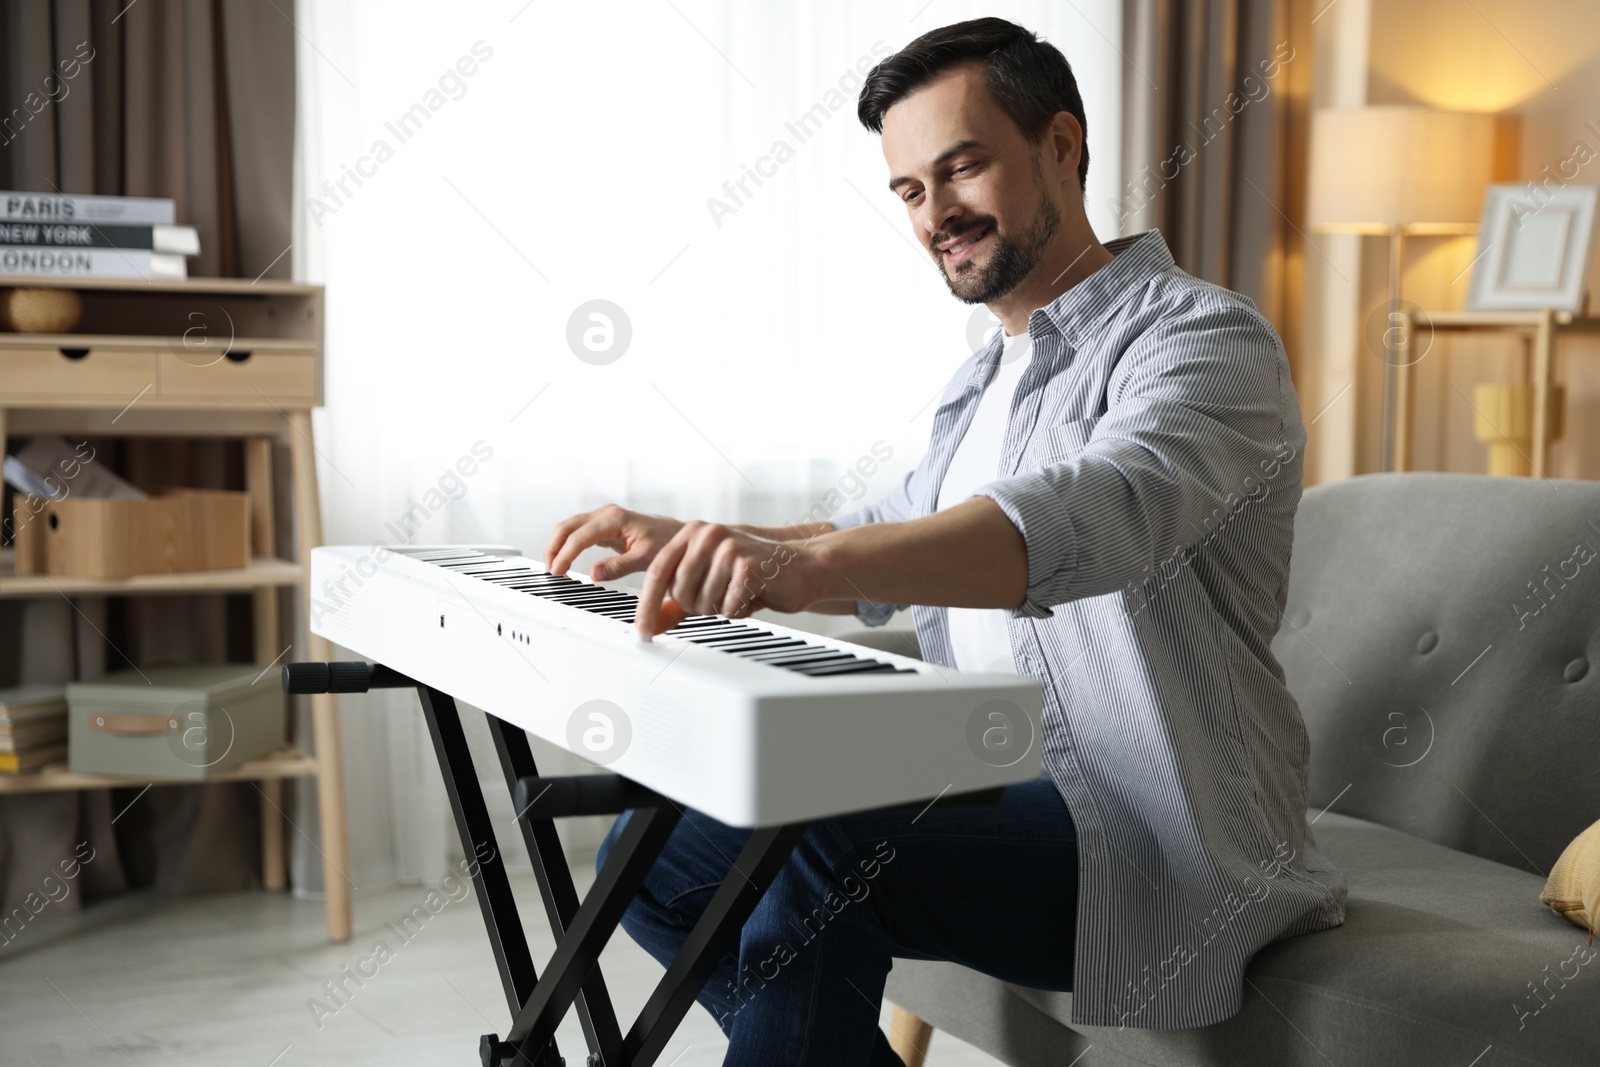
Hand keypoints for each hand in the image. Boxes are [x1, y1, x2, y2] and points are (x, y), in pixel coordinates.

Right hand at [543, 504, 684, 580]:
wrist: (680, 536)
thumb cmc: (668, 543)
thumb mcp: (645, 558)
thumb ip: (619, 567)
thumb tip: (594, 574)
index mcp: (614, 519)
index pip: (579, 536)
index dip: (565, 555)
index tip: (558, 573)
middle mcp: (606, 514)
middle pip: (567, 526)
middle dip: (554, 548)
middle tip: (551, 571)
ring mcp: (604, 519)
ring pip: (570, 528)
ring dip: (558, 545)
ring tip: (555, 568)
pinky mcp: (605, 527)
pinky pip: (578, 533)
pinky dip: (568, 545)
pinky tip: (565, 560)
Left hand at [635, 521, 815, 636]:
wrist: (801, 568)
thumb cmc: (754, 574)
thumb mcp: (709, 581)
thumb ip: (679, 599)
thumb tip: (653, 623)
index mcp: (693, 532)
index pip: (658, 572)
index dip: (648, 605)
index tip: (643, 631)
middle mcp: (707, 534)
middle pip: (679, 591)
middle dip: (698, 606)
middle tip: (720, 598)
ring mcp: (728, 547)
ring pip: (704, 603)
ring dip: (721, 608)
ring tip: (740, 593)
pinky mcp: (748, 565)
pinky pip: (728, 608)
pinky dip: (740, 611)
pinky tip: (753, 596)